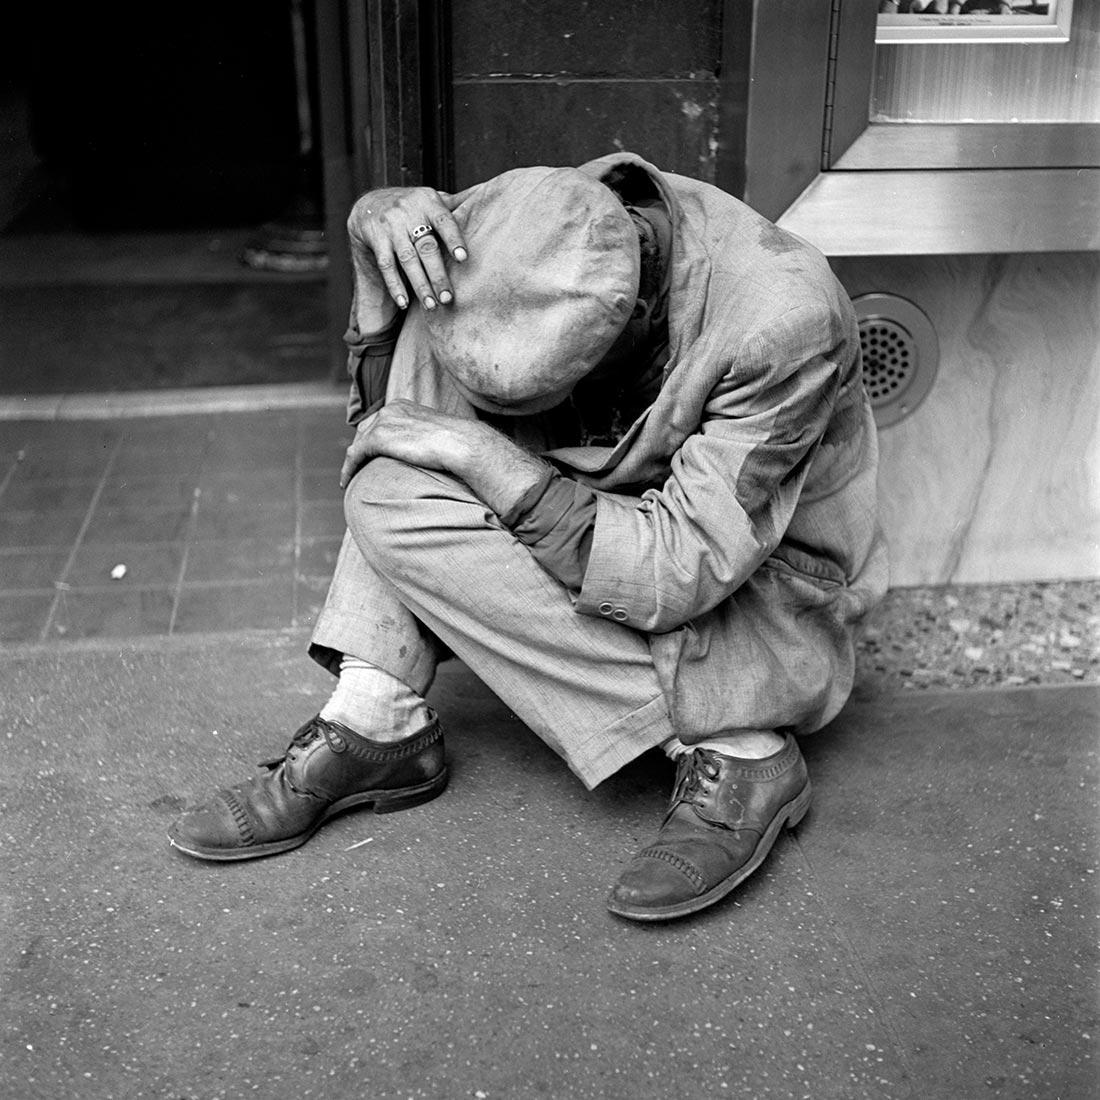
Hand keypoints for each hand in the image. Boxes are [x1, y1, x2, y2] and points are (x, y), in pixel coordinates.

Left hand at [340, 401, 478, 488]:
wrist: (460, 444)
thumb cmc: (456, 444)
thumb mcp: (434, 435)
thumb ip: (421, 438)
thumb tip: (422, 452)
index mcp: (403, 406)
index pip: (379, 421)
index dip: (371, 439)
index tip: (370, 457)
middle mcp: (390, 409)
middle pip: (365, 430)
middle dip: (360, 449)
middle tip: (359, 469)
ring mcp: (384, 422)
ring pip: (358, 443)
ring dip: (353, 461)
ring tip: (351, 478)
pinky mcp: (379, 437)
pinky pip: (355, 455)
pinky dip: (348, 468)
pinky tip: (345, 482)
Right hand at [346, 186, 469, 311]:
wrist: (370, 204)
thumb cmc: (412, 207)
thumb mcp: (430, 199)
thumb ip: (453, 205)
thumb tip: (486, 199)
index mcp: (428, 202)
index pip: (444, 221)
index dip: (453, 239)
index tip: (463, 259)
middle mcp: (409, 212)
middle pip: (426, 247)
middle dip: (438, 275)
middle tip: (448, 298)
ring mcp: (391, 227)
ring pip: (408, 260)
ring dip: (420, 285)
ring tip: (432, 306)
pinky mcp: (377, 240)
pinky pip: (386, 266)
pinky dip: (395, 285)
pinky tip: (404, 303)